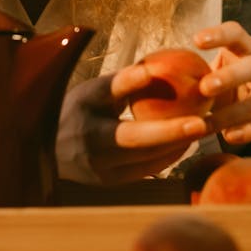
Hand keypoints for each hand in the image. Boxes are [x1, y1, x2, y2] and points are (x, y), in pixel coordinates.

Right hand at [56, 63, 209, 185]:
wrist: (48, 149)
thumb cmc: (79, 110)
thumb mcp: (93, 91)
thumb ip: (121, 83)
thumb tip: (156, 68)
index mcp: (84, 107)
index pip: (106, 92)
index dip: (127, 81)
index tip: (150, 70)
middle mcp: (89, 140)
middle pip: (133, 137)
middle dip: (171, 131)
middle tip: (201, 121)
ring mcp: (98, 166)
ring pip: (145, 158)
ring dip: (176, 145)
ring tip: (202, 130)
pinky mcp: (108, 182)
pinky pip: (145, 170)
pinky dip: (167, 157)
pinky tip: (185, 144)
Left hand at [193, 22, 250, 147]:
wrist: (240, 112)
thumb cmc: (215, 88)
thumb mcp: (204, 75)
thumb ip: (185, 72)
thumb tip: (145, 72)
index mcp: (244, 47)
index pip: (236, 33)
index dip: (219, 35)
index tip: (196, 41)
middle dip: (230, 76)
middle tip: (205, 88)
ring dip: (232, 113)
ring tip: (207, 125)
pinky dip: (248, 130)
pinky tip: (228, 136)